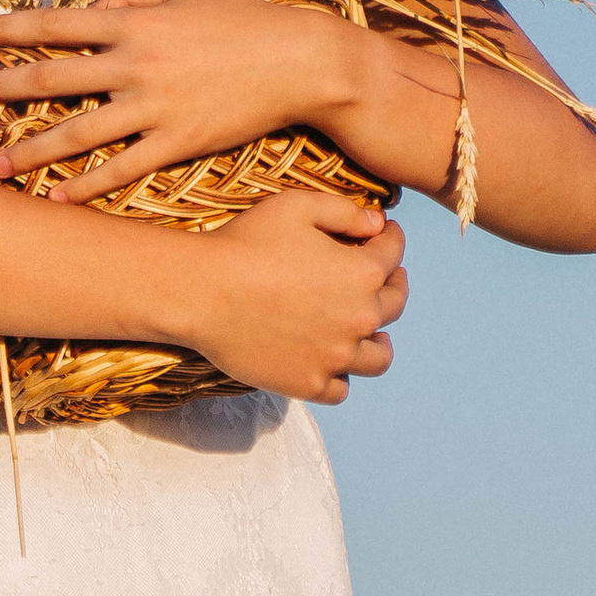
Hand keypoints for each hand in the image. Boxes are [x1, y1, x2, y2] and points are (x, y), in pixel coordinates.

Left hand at [0, 0, 338, 195]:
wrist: (303, 63)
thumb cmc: (245, 18)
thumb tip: (94, 0)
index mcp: (135, 21)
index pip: (55, 24)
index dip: (7, 30)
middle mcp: (136, 64)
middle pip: (50, 79)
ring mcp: (155, 108)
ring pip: (77, 134)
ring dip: (31, 150)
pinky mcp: (177, 143)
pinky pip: (122, 170)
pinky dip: (87, 188)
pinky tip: (56, 201)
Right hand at [177, 186, 408, 404]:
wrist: (200, 292)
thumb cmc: (245, 243)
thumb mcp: (297, 206)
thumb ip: (345, 211)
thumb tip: (377, 223)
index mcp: (362, 272)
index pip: (394, 253)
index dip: (391, 238)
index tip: (386, 234)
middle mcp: (359, 318)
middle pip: (394, 304)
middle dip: (394, 284)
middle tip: (387, 278)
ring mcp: (335, 356)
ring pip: (378, 357)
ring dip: (378, 341)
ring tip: (371, 335)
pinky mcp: (308, 383)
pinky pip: (340, 388)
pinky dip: (341, 375)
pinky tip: (332, 362)